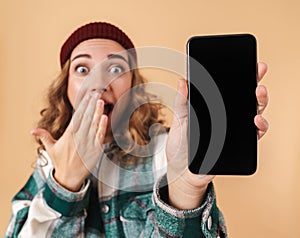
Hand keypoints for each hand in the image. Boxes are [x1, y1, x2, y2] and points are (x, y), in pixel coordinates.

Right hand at [31, 93, 107, 191]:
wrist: (70, 178)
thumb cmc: (61, 162)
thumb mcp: (50, 149)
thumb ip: (44, 136)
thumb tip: (33, 130)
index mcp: (68, 135)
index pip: (77, 116)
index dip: (83, 105)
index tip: (87, 96)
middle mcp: (78, 138)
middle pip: (86, 118)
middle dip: (91, 104)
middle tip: (96, 92)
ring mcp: (88, 144)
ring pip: (93, 125)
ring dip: (97, 112)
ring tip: (100, 101)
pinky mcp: (96, 150)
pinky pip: (100, 136)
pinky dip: (102, 126)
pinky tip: (105, 117)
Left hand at [166, 62, 268, 209]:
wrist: (182, 171)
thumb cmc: (180, 146)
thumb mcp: (179, 121)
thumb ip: (181, 102)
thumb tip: (182, 80)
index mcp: (213, 108)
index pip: (229, 89)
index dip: (241, 75)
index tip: (249, 63)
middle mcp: (227, 117)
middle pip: (246, 98)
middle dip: (255, 84)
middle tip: (257, 74)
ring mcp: (234, 131)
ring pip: (254, 113)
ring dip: (260, 103)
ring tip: (257, 95)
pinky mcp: (238, 145)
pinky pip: (254, 135)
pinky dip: (259, 127)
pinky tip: (255, 122)